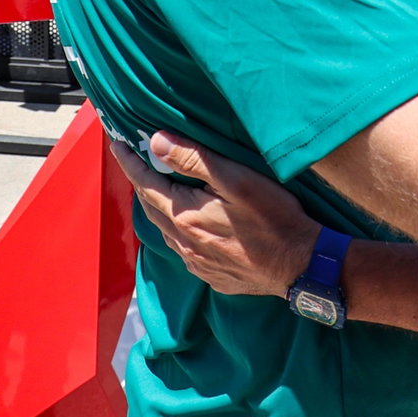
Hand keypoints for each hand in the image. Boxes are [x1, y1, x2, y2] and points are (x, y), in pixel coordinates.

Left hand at [108, 132, 318, 297]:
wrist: (300, 264)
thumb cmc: (274, 217)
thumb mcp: (237, 180)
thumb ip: (195, 160)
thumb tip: (156, 142)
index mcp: (186, 214)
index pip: (146, 183)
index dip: (130, 163)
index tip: (117, 145)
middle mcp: (183, 241)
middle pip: (151, 208)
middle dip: (140, 183)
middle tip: (134, 163)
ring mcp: (196, 261)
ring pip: (165, 230)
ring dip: (158, 208)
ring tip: (158, 190)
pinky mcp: (210, 274)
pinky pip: (183, 249)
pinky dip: (177, 230)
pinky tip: (189, 225)